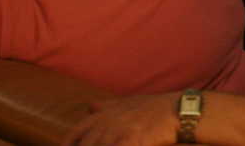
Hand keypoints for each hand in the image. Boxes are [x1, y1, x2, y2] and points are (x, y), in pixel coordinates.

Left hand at [62, 93, 176, 145]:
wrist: (176, 111)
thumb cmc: (153, 108)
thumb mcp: (127, 102)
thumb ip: (107, 106)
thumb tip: (89, 106)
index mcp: (104, 113)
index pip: (76, 132)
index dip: (68, 143)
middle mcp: (107, 122)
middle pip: (85, 144)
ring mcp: (117, 132)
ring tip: (109, 145)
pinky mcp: (129, 140)